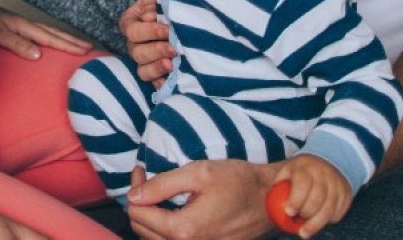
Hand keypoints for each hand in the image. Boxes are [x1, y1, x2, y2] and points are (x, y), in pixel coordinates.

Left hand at [0, 8, 91, 60]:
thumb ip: (16, 43)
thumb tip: (39, 54)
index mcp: (21, 26)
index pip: (49, 37)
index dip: (67, 45)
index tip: (84, 50)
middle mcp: (22, 24)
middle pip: (52, 32)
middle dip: (71, 41)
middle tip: (90, 48)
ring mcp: (17, 24)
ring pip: (46, 31)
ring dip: (63, 38)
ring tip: (78, 44)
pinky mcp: (11, 26)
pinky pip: (37, 32)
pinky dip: (49, 36)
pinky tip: (50, 41)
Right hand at [118, 0, 175, 84]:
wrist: (184, 12)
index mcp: (131, 21)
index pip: (132, 30)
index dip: (148, 30)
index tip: (166, 26)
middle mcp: (134, 43)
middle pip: (136, 51)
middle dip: (155, 49)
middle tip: (173, 47)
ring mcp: (145, 59)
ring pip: (142, 69)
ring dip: (156, 67)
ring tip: (172, 64)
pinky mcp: (157, 72)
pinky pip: (153, 82)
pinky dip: (161, 83)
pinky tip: (171, 80)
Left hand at [126, 159, 278, 239]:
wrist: (269, 200)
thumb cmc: (239, 182)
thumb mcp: (199, 173)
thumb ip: (162, 184)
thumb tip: (133, 195)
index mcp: (184, 229)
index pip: (138, 213)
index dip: (135, 188)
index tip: (141, 169)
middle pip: (142, 229)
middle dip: (139, 201)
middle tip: (145, 178)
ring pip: (154, 239)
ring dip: (149, 215)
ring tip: (156, 192)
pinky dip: (163, 227)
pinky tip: (170, 208)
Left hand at [271, 155, 351, 237]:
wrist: (329, 161)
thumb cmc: (302, 171)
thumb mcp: (289, 170)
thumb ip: (280, 185)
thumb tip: (273, 206)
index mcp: (305, 167)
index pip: (302, 184)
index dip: (296, 200)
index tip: (289, 212)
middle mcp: (323, 174)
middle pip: (316, 200)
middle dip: (305, 215)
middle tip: (296, 224)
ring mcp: (337, 184)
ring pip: (328, 209)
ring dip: (316, 224)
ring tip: (304, 233)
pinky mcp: (346, 193)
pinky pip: (338, 212)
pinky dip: (329, 221)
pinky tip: (320, 221)